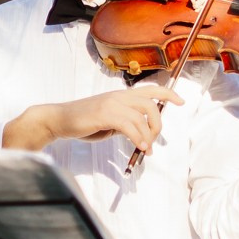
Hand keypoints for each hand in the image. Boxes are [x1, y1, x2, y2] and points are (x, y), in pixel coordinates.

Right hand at [4, 82, 182, 154]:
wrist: (58, 120)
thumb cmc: (82, 122)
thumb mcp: (108, 122)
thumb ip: (124, 124)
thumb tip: (140, 135)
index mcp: (120, 95)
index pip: (150, 89)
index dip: (168, 93)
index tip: (181, 101)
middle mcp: (118, 96)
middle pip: (151, 104)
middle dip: (158, 124)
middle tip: (154, 140)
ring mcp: (111, 103)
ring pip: (142, 117)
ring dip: (148, 136)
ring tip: (146, 149)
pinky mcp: (105, 114)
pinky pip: (130, 126)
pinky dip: (139, 138)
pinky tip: (140, 147)